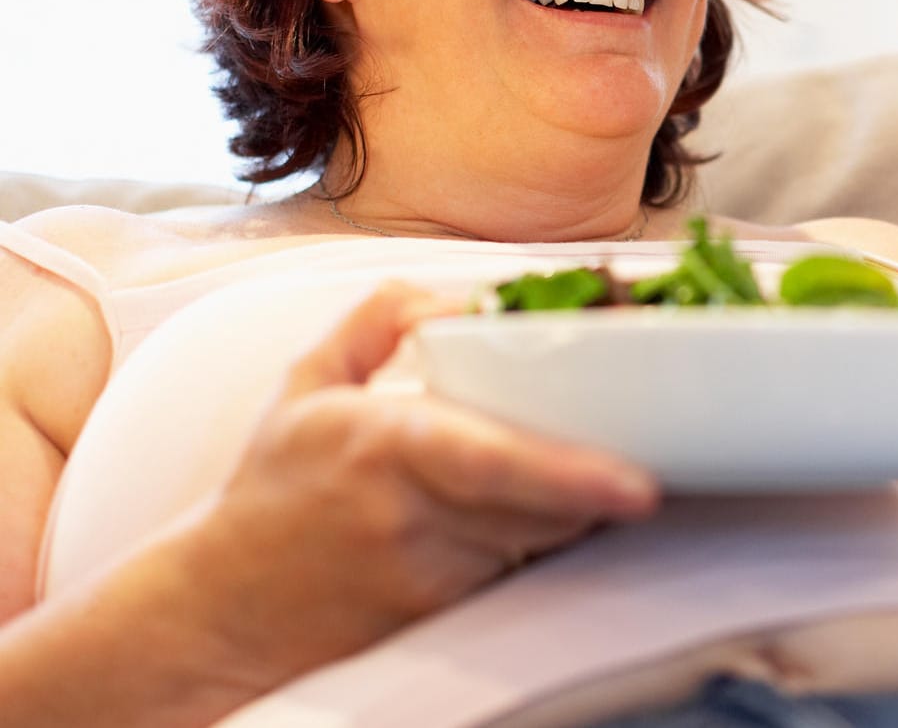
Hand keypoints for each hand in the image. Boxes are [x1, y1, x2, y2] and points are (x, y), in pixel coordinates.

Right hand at [171, 282, 659, 686]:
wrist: (224, 610)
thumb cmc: (274, 488)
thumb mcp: (306, 381)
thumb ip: (379, 319)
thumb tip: (458, 300)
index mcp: (380, 446)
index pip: (490, 465)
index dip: (571, 474)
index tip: (638, 484)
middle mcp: (411, 518)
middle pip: (544, 503)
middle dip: (602, 476)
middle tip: (654, 445)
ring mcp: (432, 576)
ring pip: (546, 537)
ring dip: (583, 503)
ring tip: (604, 465)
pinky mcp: (446, 615)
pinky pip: (525, 569)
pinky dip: (551, 535)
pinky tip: (553, 508)